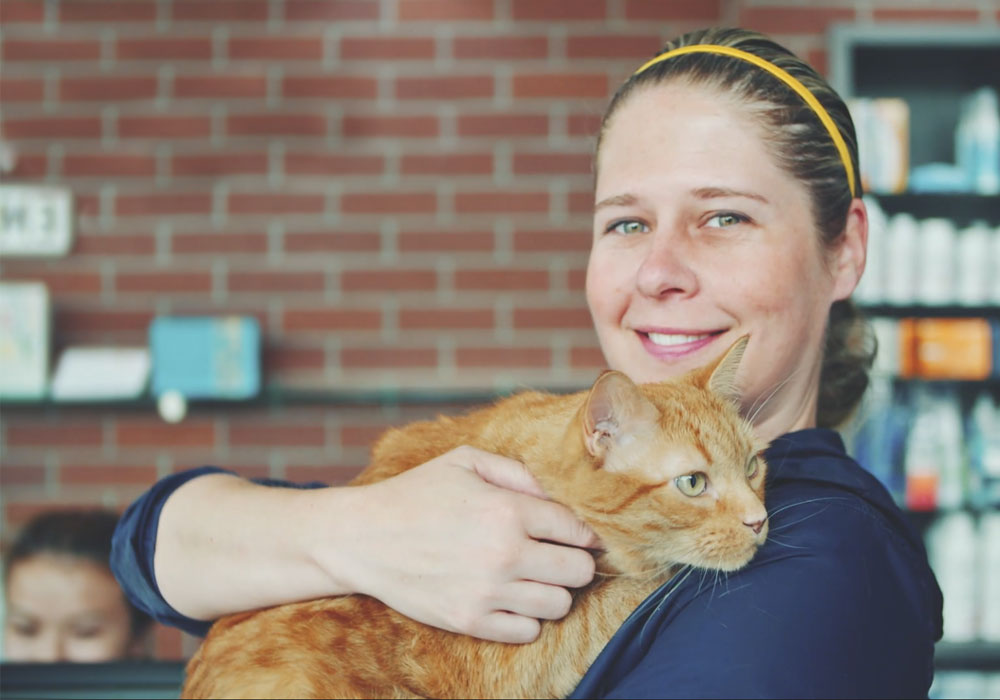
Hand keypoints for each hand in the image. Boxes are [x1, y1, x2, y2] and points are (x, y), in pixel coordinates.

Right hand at [323, 446, 598, 642]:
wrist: (362, 537)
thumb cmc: (415, 493)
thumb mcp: (465, 462)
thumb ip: (516, 472)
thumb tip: (556, 497)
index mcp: (507, 510)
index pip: (577, 530)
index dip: (584, 532)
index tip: (579, 535)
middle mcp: (504, 553)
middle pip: (579, 571)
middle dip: (576, 562)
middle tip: (559, 556)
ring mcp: (487, 592)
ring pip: (559, 604)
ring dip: (553, 591)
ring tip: (534, 578)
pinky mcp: (469, 621)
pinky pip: (527, 631)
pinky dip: (527, 618)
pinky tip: (511, 599)